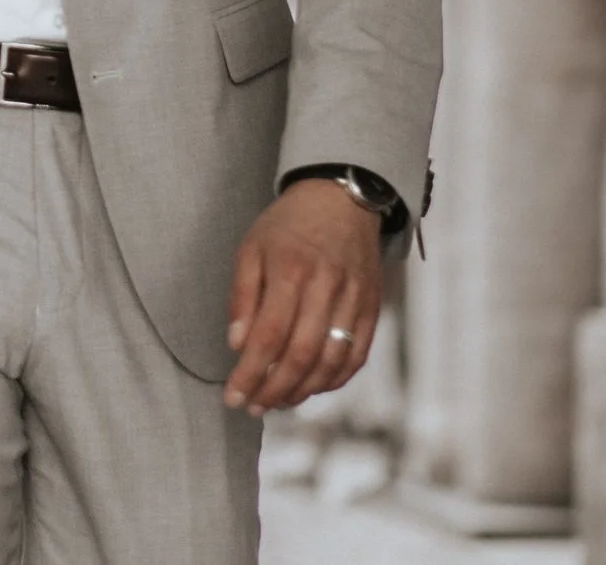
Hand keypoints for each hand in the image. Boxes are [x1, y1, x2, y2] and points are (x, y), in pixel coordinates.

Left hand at [222, 178, 381, 415]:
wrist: (341, 198)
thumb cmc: (288, 226)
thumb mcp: (251, 249)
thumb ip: (242, 298)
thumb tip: (237, 345)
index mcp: (290, 270)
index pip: (268, 336)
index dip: (250, 373)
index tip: (233, 396)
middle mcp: (326, 287)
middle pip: (301, 355)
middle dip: (274, 389)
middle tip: (253, 406)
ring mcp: (354, 299)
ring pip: (331, 362)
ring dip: (303, 391)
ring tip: (277, 402)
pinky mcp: (372, 308)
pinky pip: (357, 356)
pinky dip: (334, 380)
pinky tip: (311, 387)